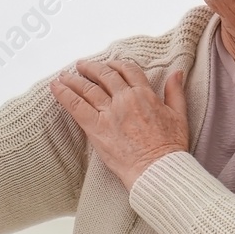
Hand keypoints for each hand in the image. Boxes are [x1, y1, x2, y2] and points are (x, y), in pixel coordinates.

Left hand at [49, 59, 188, 189]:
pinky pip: (76, 106)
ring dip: (74, 79)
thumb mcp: (179, 115)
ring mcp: (109, 112)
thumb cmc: (170, 147)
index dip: (117, 65)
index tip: (110, 64)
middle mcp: (125, 99)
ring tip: (64, 75)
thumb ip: (175, 92)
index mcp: (145, 94)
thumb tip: (176, 73)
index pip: (128, 71)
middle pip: (104, 76)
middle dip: (91, 68)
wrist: (158, 169)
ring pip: (87, 88)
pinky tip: (55, 87)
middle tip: (81, 66)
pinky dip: (64, 94)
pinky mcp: (96, 128)